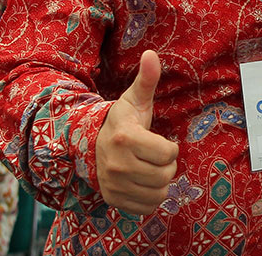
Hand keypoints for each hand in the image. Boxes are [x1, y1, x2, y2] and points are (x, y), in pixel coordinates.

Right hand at [96, 50, 178, 214]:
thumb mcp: (134, 100)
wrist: (91, 143)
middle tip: (156, 157)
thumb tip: (152, 53)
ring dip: (160, 182)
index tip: (161, 142)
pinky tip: (143, 183)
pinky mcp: (114, 199)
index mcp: (125, 138)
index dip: (170, 148)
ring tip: (151, 169)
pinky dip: (150, 198)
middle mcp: (117, 164)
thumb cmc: (121, 120)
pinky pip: (146, 207)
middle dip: (166, 165)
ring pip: (158, 193)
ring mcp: (114, 184)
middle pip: (165, 175)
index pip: (168, 153)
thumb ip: (147, 79)